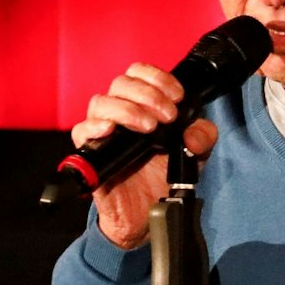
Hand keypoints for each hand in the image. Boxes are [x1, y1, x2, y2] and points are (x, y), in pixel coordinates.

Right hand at [71, 63, 218, 250]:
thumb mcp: (195, 154)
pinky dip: (95, 126)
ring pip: (101, 101)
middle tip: (167, 116)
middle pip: (121, 83)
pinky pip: (81, 131)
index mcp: (143, 106)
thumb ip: (202, 137)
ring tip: (148, 127)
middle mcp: (120, 114)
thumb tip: (193, 132)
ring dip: (127, 109)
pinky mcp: (90, 153)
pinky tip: (111, 129)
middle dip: (148, 94)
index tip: (178, 96)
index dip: (158, 78)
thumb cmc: (165, 176)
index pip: (139, 73)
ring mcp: (103, 132)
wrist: (150, 211)